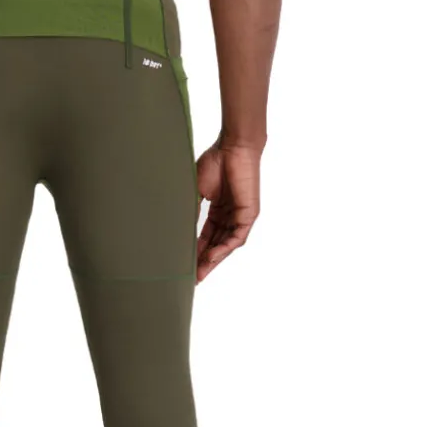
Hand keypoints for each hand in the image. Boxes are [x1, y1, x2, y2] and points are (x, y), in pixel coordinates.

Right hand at [195, 140, 261, 282]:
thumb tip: (177, 230)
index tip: (184, 267)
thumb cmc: (214, 162)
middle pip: (216, 245)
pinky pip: (236, 238)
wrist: (232, 147)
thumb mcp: (196, 191)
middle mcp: (230, 216)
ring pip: (226, 245)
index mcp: (218, 211)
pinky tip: (211, 258)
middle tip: (191, 278)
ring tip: (199, 273)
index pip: (206, 237)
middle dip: (204, 262)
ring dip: (213, 260)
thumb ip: (191, 210)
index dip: (195, 252)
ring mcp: (241, 216)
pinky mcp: (249, 214)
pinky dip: (223, 249)